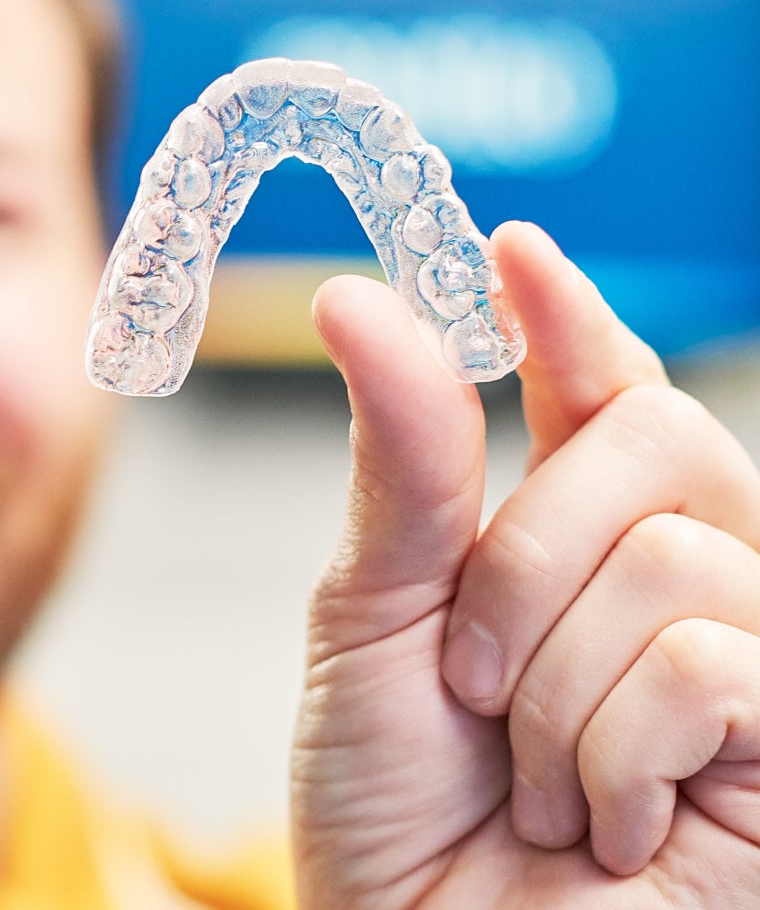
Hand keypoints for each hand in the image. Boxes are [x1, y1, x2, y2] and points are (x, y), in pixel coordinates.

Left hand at [293, 221, 759, 907]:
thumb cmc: (393, 804)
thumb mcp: (373, 621)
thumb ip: (401, 469)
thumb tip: (358, 301)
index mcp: (572, 538)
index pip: (607, 387)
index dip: (570, 313)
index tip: (509, 252)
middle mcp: (678, 580)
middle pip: (657, 436)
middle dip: (523, 557)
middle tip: (467, 680)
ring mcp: (744, 662)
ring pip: (675, 557)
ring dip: (549, 685)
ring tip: (529, 783)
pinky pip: (711, 663)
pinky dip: (608, 750)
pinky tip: (597, 826)